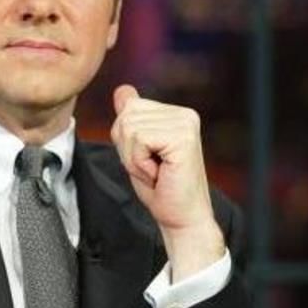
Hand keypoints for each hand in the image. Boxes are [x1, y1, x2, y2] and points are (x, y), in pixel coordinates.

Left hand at [111, 84, 224, 279]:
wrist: (181, 218)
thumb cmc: (161, 189)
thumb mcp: (138, 150)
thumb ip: (131, 120)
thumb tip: (122, 90)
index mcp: (175, 114)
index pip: (129, 108)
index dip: (126, 140)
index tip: (148, 159)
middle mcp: (184, 114)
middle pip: (126, 116)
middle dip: (128, 149)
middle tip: (152, 168)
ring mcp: (186, 123)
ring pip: (130, 128)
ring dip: (134, 158)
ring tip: (156, 172)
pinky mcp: (183, 137)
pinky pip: (139, 140)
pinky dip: (140, 162)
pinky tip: (159, 173)